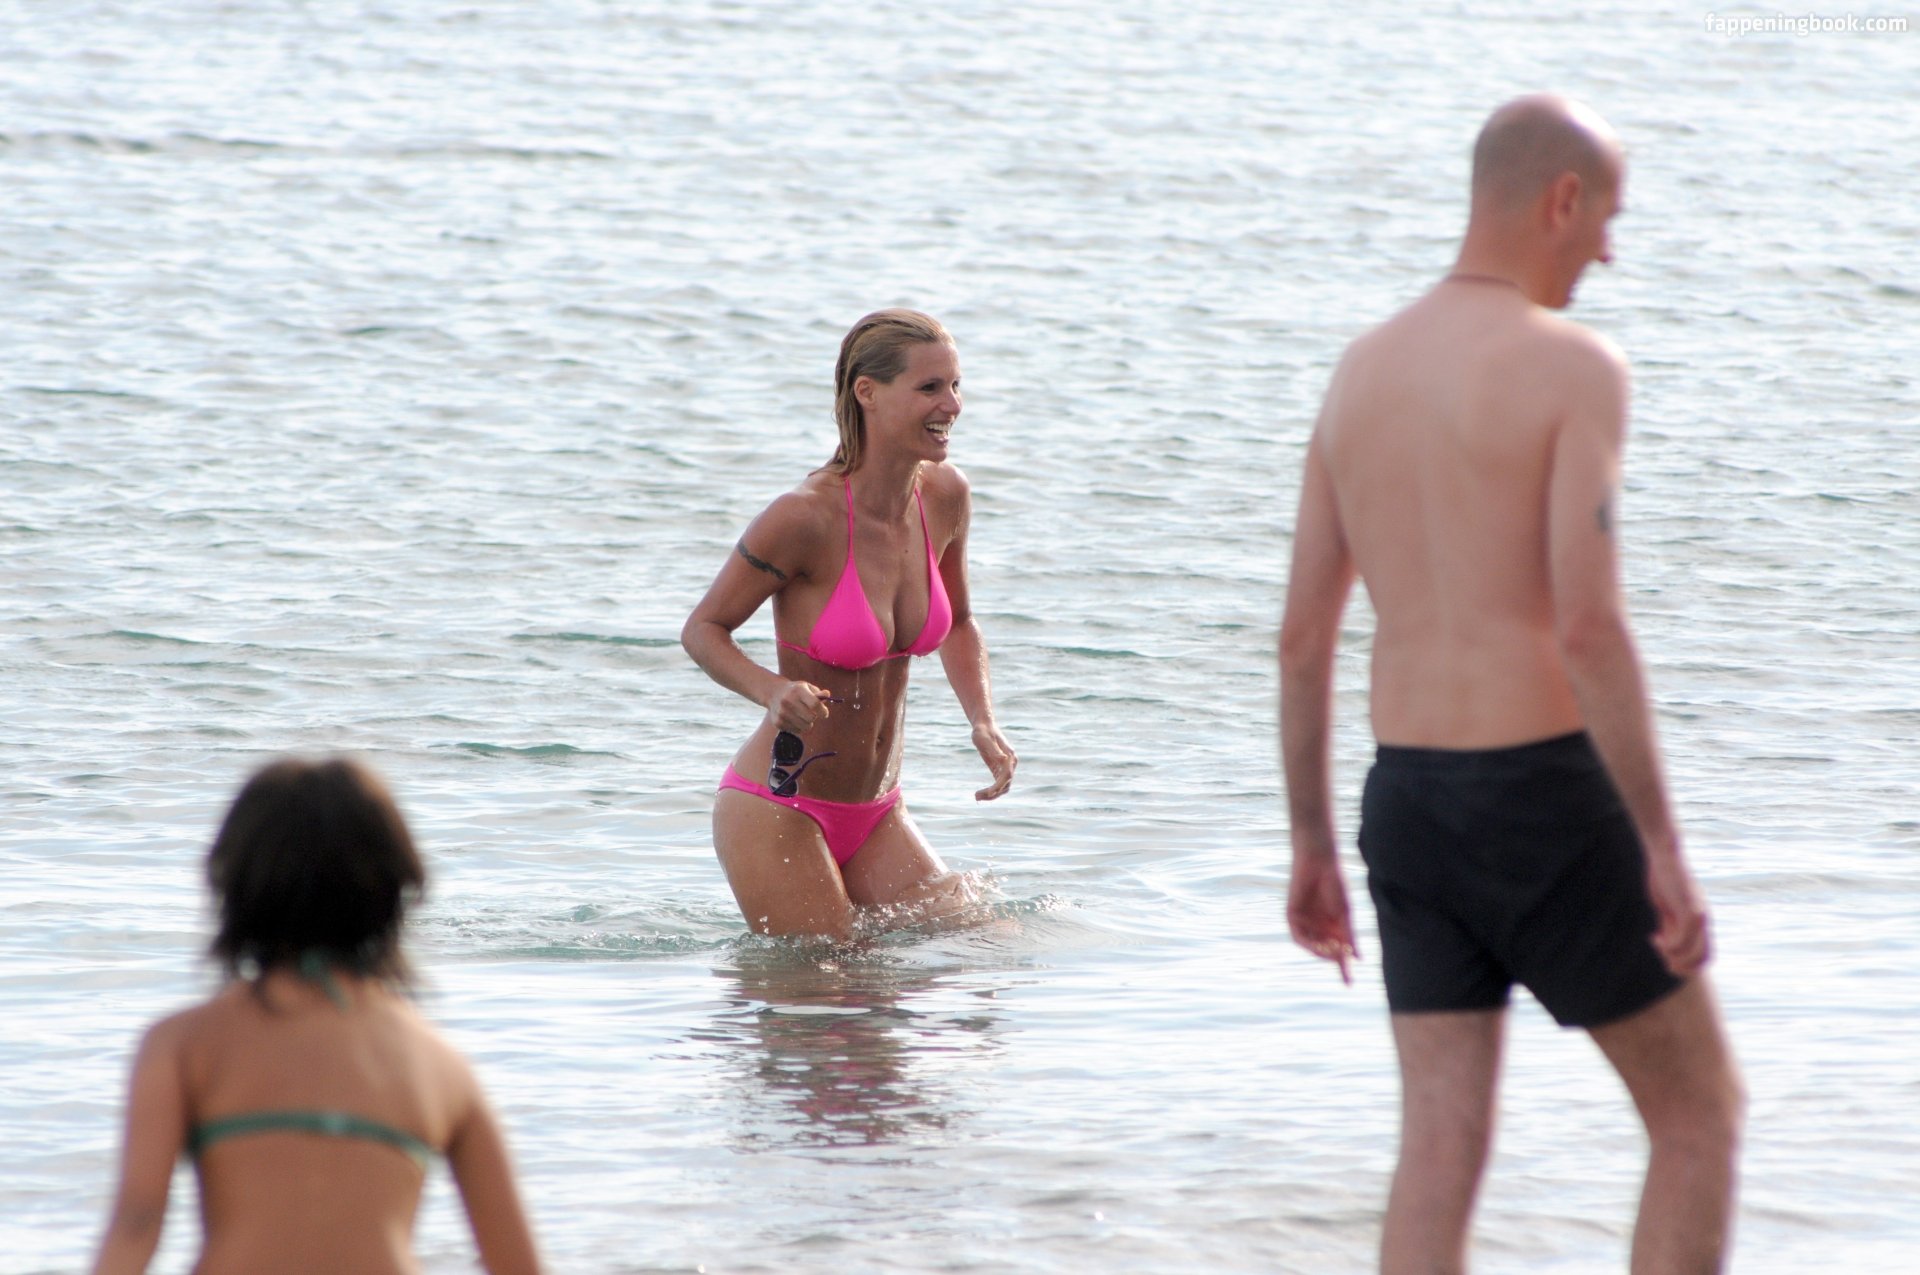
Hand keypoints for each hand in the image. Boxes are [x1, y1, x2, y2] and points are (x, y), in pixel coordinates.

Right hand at [764, 681, 836, 733]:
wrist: (774, 693)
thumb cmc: (796, 691)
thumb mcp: (807, 687)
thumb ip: (818, 693)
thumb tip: (827, 695)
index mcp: (798, 690)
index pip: (815, 704)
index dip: (823, 711)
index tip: (824, 713)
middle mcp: (788, 701)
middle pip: (811, 717)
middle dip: (814, 717)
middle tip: (812, 713)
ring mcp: (782, 712)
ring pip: (805, 727)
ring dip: (808, 723)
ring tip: (803, 716)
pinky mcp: (778, 722)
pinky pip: (797, 731)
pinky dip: (799, 727)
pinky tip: (795, 719)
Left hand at [970, 721, 1016, 800]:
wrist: (983, 725)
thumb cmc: (983, 731)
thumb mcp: (985, 739)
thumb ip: (995, 751)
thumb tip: (1004, 759)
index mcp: (1010, 757)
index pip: (1007, 775)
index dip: (998, 786)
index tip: (988, 793)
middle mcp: (1010, 763)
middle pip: (1006, 785)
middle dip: (993, 793)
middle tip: (976, 797)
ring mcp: (1006, 767)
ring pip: (1002, 787)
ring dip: (991, 794)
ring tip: (976, 797)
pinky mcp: (998, 769)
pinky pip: (997, 784)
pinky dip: (990, 791)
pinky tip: (979, 793)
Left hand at [1287, 852, 1357, 984]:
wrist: (1319, 861)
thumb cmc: (1336, 884)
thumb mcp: (1345, 913)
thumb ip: (1349, 935)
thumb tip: (1358, 958)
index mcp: (1334, 926)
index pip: (1339, 952)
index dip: (1344, 969)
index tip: (1349, 984)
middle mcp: (1319, 927)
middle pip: (1325, 951)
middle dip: (1333, 959)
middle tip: (1341, 962)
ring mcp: (1305, 922)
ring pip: (1312, 946)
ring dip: (1321, 952)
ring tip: (1333, 951)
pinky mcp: (1292, 915)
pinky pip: (1298, 936)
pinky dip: (1308, 943)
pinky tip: (1318, 944)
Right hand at [1645, 846, 1710, 976]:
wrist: (1666, 855)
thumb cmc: (1665, 877)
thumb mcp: (1667, 906)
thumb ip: (1670, 923)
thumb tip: (1666, 941)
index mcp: (1701, 921)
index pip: (1705, 955)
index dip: (1688, 964)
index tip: (1666, 956)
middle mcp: (1704, 921)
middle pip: (1704, 959)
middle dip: (1684, 968)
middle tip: (1665, 962)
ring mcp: (1698, 916)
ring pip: (1694, 952)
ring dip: (1674, 957)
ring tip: (1658, 946)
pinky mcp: (1689, 909)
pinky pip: (1682, 938)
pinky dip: (1669, 944)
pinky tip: (1655, 936)